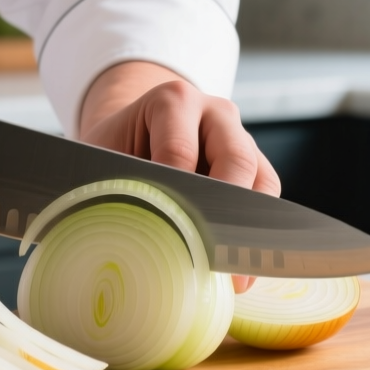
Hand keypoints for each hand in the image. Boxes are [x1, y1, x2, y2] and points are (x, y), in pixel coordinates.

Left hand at [77, 61, 280, 292]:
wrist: (133, 134)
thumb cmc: (117, 146)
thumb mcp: (102, 154)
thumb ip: (110, 182)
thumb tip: (119, 232)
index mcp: (173, 101)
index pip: (181, 151)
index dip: (175, 195)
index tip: (168, 232)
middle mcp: (215, 114)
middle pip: (236, 158)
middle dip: (225, 210)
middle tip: (209, 253)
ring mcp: (241, 138)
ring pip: (262, 180)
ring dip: (248, 226)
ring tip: (230, 269)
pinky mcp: (255, 165)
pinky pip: (266, 198)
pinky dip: (256, 232)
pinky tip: (239, 266)